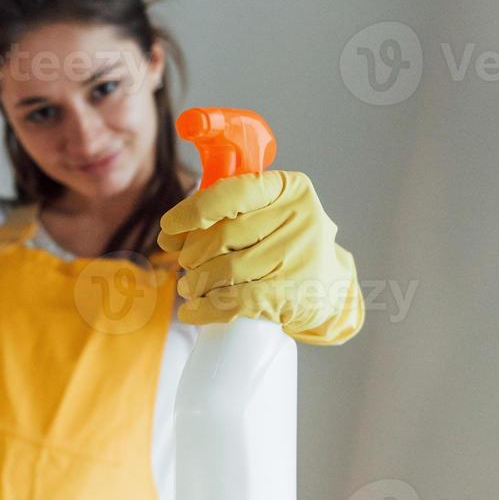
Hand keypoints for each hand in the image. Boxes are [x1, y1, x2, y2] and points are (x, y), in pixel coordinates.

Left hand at [157, 170, 363, 344]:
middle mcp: (299, 217)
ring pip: (223, 270)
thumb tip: (168, 236)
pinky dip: (206, 309)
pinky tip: (194, 311)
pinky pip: (234, 301)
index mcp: (289, 188)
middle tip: (188, 265)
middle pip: (220, 236)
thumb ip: (220, 215)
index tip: (169, 228)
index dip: (191, 212)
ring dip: (196, 283)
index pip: (229, 194)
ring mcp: (298, 257)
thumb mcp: (265, 215)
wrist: (330, 286)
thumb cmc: (284, 244)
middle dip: (192, 255)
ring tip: (191, 287)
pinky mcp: (292, 294)